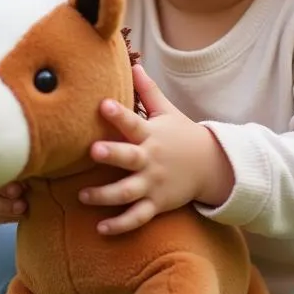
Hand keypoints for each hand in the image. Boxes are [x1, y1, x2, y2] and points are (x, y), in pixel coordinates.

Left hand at [81, 65, 233, 234]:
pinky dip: (120, 225)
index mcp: (151, 135)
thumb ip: (148, 91)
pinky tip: (101, 229)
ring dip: (105, 195)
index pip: (133, 122)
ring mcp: (153, 184)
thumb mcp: (167, 112)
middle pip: (129, 158)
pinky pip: (137, 217)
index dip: (118, 114)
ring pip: (127, 192)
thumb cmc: (182, 135)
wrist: (211, 166)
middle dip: (112, 155)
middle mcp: (151, 160)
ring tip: (83, 196)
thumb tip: (134, 64)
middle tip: (94, 151)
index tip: (103, 104)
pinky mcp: (156, 204)